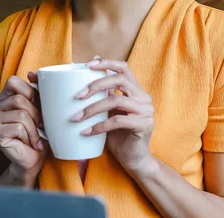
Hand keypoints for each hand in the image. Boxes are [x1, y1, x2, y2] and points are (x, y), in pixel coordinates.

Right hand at [0, 72, 48, 176]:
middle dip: (36, 114)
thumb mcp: (41, 109)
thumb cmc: (39, 134)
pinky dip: (29, 136)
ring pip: (21, 114)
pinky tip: (29, 143)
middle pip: (20, 99)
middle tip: (41, 127)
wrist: (34, 160)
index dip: (29, 91)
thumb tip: (32, 73)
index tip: (38, 106)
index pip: (13, 81)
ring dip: (34, 128)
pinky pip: (18, 127)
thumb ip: (36, 92)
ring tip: (35, 137)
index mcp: (5, 98)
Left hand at [72, 58, 154, 175]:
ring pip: (116, 100)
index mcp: (136, 90)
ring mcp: (146, 111)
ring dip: (93, 108)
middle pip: (119, 80)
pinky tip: (86, 132)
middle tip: (78, 96)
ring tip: (77, 117)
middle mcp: (143, 97)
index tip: (87, 65)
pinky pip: (117, 121)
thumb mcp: (109, 112)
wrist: (134, 160)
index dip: (107, 63)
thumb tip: (88, 73)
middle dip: (95, 85)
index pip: (123, 68)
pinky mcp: (144, 125)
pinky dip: (99, 126)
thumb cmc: (118, 135)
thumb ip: (104, 95)